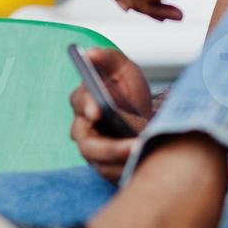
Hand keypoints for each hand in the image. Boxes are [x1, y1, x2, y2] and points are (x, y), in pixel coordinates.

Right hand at [69, 47, 154, 182]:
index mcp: (83, 101)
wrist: (144, 115)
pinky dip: (129, 171)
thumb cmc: (127, 90)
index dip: (88, 106)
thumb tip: (90, 53)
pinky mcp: (108, 168)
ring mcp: (95, 152)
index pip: (80, 103)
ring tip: (146, 155)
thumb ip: (107, 58)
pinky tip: (147, 164)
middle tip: (134, 145)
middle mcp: (83, 130)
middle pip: (88, 144)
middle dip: (111, 147)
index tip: (98, 110)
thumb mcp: (122, 69)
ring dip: (124, 161)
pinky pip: (114, 175)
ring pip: (102, 163)